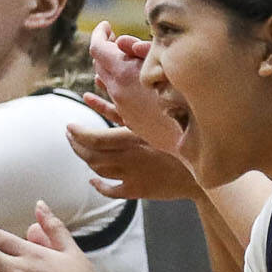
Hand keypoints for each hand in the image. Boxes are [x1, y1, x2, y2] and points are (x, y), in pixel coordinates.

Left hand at [67, 99, 200, 200]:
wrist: (202, 170)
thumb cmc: (183, 136)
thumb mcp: (160, 115)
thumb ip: (136, 103)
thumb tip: (114, 81)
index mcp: (132, 138)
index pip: (94, 138)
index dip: (77, 134)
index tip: (69, 127)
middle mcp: (128, 157)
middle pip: (91, 155)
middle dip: (76, 145)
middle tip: (69, 136)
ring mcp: (132, 176)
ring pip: (97, 170)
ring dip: (85, 160)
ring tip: (79, 150)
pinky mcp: (137, 190)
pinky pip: (110, 190)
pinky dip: (98, 185)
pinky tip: (92, 181)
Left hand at [89, 22, 180, 153]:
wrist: (193, 131)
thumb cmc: (185, 93)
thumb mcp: (168, 62)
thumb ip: (143, 49)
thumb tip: (121, 41)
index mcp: (123, 71)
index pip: (97, 46)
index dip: (99, 32)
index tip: (106, 25)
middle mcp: (118, 89)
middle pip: (99, 63)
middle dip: (104, 48)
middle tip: (115, 38)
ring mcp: (122, 107)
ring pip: (104, 83)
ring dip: (106, 69)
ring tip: (115, 59)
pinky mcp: (130, 121)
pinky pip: (106, 107)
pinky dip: (98, 97)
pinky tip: (89, 96)